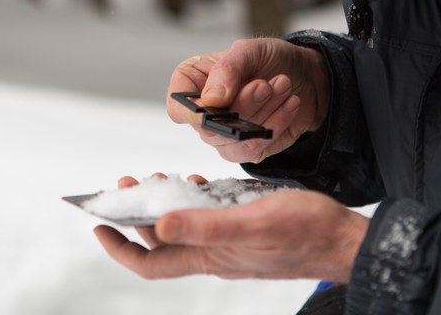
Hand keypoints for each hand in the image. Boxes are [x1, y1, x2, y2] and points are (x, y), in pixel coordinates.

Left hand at [94, 182, 367, 282]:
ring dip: (165, 203)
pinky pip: (209, 216)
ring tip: (156, 178)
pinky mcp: (245, 228)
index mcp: (209, 255)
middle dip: (138, 214)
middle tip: (126, 185)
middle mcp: (215, 252)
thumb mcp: (249, 223)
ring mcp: (230, 241)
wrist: (342, 238)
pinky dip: (195, 199)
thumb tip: (158, 226)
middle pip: (163, 240)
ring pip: (185, 226)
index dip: (120, 248)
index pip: (151, 262)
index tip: (99, 226)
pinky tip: (198, 181)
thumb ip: (203, 226)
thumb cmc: (302, 233)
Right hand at [166, 38, 329, 162]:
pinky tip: (290, 102)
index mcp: (192, 83)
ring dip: (263, 113)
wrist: (302, 75)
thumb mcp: (249, 50)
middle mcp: (204, 112)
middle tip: (265, 85)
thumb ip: (227, 69)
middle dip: (243, 104)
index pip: (178, 108)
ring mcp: (223, 134)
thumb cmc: (267, 59)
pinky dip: (276, 124)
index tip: (218, 101)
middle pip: (210, 126)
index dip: (192, 111)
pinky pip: (255, 147)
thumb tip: (211, 99)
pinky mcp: (246, 148)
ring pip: (233, 139)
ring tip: (283, 85)